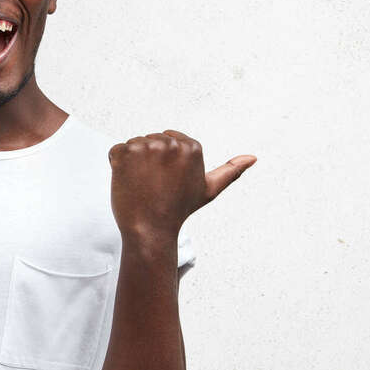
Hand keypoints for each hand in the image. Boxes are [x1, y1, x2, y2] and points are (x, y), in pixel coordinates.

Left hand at [109, 129, 255, 241]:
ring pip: (134, 145)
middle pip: (151, 140)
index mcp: (192, 147)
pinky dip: (117, 165)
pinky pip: (116, 150)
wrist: (150, 230)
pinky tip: (127, 182)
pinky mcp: (125, 153)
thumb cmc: (179, 210)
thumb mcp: (208, 190)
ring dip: (133, 163)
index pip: (169, 139)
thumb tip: (253, 157)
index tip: (169, 181)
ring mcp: (147, 147)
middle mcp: (171, 143)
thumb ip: (230, 171)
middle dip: (149, 160)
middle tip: (155, 185)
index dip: (165, 161)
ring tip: (142, 185)